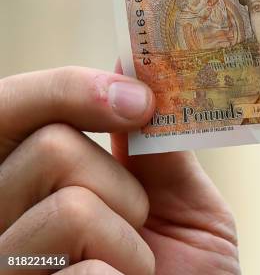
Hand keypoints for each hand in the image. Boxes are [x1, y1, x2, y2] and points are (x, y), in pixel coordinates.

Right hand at [0, 66, 239, 273]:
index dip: (69, 89)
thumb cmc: (186, 270)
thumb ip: (154, 142)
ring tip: (134, 268)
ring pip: (71, 207)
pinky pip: (85, 270)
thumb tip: (131, 62)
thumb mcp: (180, 199)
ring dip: (131, 238)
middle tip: (144, 210)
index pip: (11, 110)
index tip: (139, 100)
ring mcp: (6, 265)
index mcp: (29, 182)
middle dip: (117, 175)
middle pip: (47, 145)